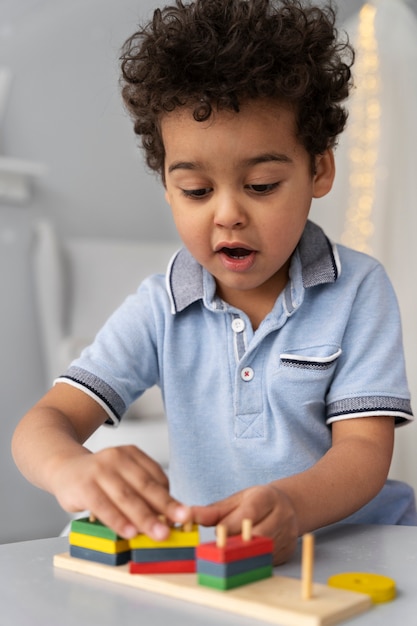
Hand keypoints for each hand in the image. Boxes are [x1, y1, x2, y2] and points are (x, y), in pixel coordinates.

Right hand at [50, 445, 190, 539]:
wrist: (62, 467)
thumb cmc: (98, 478)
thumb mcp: (122, 476)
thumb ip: (141, 492)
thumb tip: (166, 518)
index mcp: (132, 454)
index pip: (156, 476)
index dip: (170, 497)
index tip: (184, 515)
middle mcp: (117, 457)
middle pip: (145, 486)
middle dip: (165, 506)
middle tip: (180, 521)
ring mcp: (99, 470)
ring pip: (126, 496)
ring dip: (145, 517)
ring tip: (159, 533)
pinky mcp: (84, 485)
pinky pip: (104, 506)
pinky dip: (118, 520)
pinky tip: (130, 532)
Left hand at [191, 484, 298, 564]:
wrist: (287, 505)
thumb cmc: (256, 502)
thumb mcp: (236, 500)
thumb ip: (214, 510)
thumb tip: (190, 516)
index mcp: (267, 497)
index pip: (250, 512)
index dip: (233, 525)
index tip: (218, 534)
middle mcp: (282, 514)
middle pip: (259, 533)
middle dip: (238, 543)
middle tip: (220, 550)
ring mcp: (288, 533)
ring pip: (265, 549)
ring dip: (245, 555)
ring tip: (229, 556)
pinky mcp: (289, 550)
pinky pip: (270, 560)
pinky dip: (255, 561)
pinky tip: (243, 559)